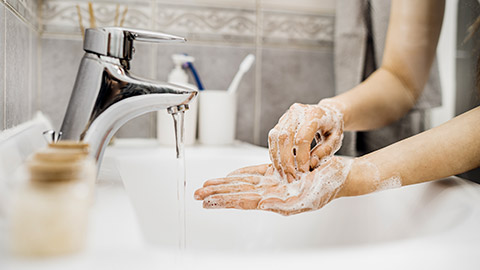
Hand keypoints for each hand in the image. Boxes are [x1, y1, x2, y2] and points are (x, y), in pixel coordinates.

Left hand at [194, 157, 352, 215]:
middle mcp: (272, 194)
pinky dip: (240, 175)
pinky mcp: (278, 175)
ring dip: (224, 185)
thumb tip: (262, 205)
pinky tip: (230, 176)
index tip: (208, 200)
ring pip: (242, 184)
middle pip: (238, 193)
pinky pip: (255, 174)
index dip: (225, 200)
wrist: (343, 176)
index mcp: (277, 201)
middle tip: (198, 194)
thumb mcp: (310, 196)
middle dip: (217, 193)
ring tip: (206, 187)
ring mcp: (274, 184)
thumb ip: (285, 203)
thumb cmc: (330, 186)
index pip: (244, 201)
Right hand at [268, 102, 343, 181]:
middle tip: (291, 177)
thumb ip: (325, 152)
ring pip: (275, 137)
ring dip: (277, 158)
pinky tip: (280, 165)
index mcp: (314, 114)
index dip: (301, 157)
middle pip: (285, 137)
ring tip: (283, 174)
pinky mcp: (281, 121)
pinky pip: (273, 137)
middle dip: (286, 161)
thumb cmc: (333, 127)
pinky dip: (274, 153)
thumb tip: (310, 164)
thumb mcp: (336, 140)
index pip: (302, 138)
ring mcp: (287, 115)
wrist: (328, 112)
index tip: (303, 172)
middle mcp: (297, 111)